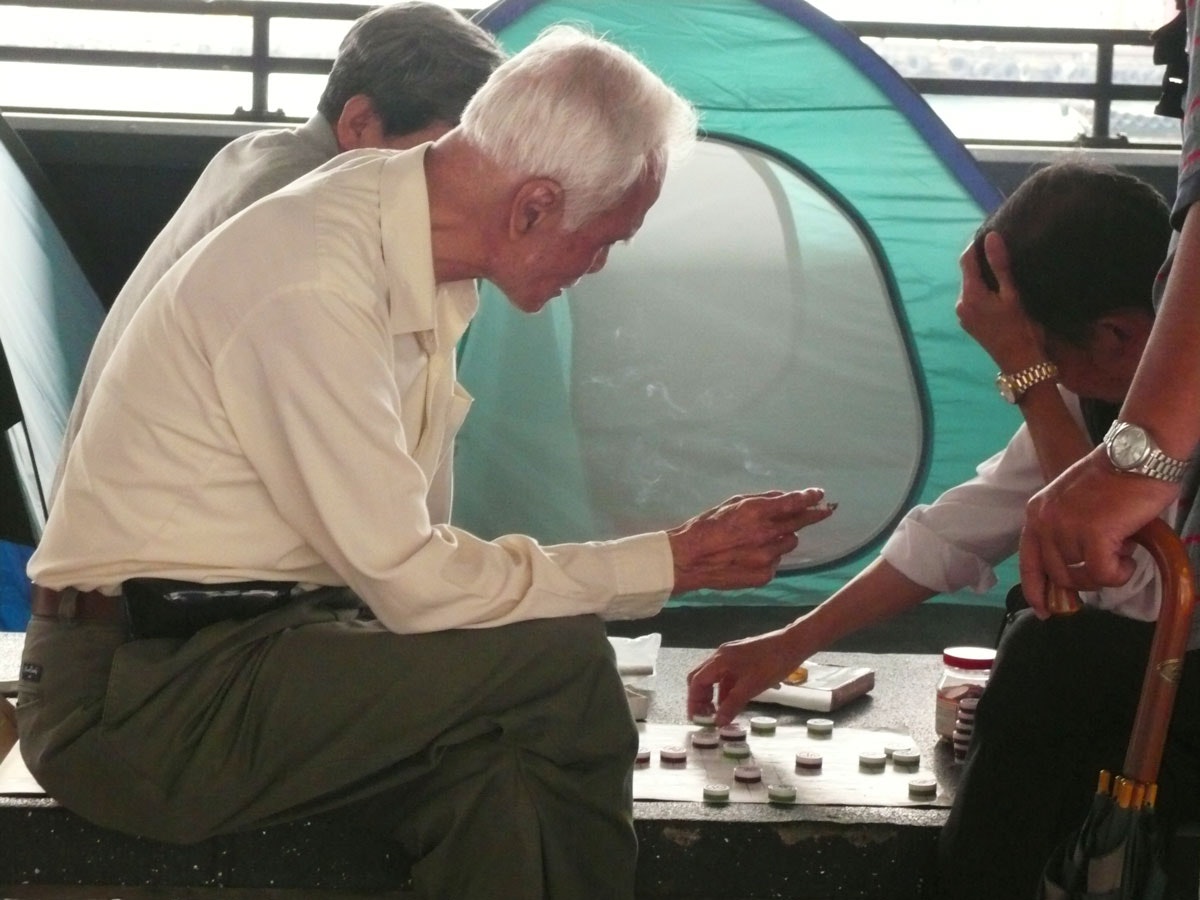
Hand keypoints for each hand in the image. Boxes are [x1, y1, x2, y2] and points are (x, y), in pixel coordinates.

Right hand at [667, 489, 833, 593]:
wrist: (690, 559)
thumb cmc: (707, 526)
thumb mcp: (732, 504)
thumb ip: (761, 501)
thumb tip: (785, 499)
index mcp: (756, 512)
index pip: (793, 502)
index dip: (809, 497)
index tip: (820, 494)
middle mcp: (766, 534)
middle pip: (800, 523)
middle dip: (813, 515)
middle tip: (824, 511)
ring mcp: (767, 557)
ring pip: (790, 543)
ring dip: (784, 537)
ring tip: (763, 538)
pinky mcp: (765, 575)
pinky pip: (778, 561)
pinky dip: (771, 556)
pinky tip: (751, 555)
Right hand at [686, 628, 802, 725]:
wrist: (793, 644)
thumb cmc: (772, 663)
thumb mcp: (751, 687)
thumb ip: (732, 704)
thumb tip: (718, 722)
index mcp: (720, 660)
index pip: (696, 681)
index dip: (694, 701)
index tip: (698, 718)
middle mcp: (721, 656)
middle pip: (701, 677)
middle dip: (700, 698)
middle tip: (706, 716)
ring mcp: (732, 656)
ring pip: (715, 678)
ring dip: (714, 695)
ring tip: (721, 714)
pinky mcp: (742, 658)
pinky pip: (727, 676)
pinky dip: (726, 690)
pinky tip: (734, 702)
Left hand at [955, 231, 1045, 372]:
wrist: (1021, 362)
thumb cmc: (1021, 328)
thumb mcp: (1013, 294)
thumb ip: (1000, 265)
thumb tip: (991, 237)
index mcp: (970, 295)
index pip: (966, 260)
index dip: (976, 245)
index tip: (989, 232)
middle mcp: (961, 304)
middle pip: (967, 273)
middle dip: (980, 260)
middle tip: (999, 247)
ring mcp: (963, 315)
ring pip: (970, 286)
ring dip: (982, 276)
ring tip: (1001, 265)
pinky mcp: (969, 322)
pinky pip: (972, 299)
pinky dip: (982, 290)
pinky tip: (998, 288)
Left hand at [1018, 448, 1179, 614]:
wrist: (1139, 455)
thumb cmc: (1115, 478)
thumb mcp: (1074, 503)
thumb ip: (1066, 533)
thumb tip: (1072, 573)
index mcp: (1037, 513)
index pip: (1028, 562)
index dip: (1036, 590)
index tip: (1045, 610)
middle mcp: (1045, 521)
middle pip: (1059, 575)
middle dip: (1085, 581)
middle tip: (1111, 564)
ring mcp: (1066, 527)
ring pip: (1082, 577)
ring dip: (1106, 572)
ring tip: (1122, 548)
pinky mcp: (1092, 534)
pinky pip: (1103, 574)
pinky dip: (1120, 573)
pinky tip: (1130, 555)